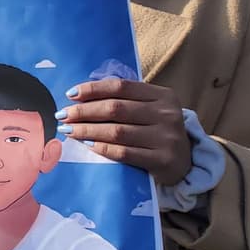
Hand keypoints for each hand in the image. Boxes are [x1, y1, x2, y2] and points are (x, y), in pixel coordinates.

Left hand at [58, 78, 190, 184]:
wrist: (186, 162)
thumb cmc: (157, 130)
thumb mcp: (149, 109)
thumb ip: (125, 99)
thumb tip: (80, 95)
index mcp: (163, 95)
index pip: (121, 86)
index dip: (93, 89)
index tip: (70, 94)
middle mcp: (167, 114)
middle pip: (116, 108)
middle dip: (84, 111)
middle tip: (63, 115)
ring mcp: (167, 138)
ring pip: (117, 131)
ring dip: (87, 130)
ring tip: (68, 131)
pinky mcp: (163, 160)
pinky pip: (124, 153)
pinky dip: (102, 148)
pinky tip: (87, 145)